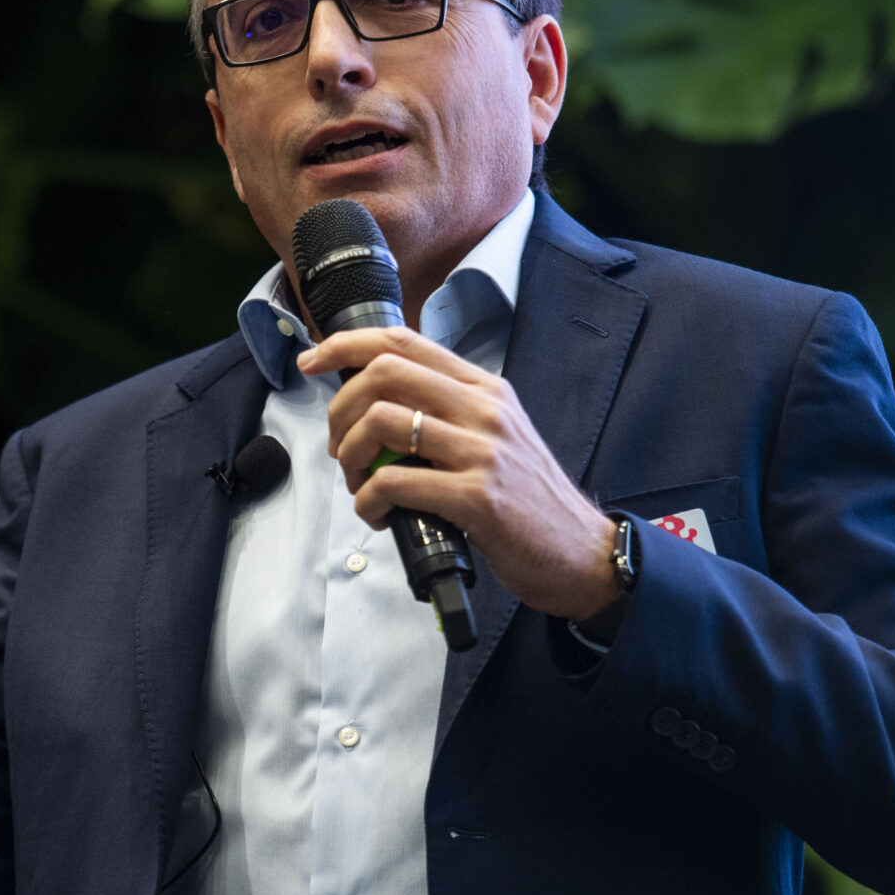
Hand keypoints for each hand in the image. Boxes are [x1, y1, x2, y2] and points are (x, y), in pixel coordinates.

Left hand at [299, 327, 620, 622]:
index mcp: (484, 389)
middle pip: (383, 373)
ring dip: (351, 458)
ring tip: (360, 486)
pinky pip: (395, 483)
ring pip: (382, 422)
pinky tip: (378, 516)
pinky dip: (368, 501)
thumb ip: (448, 414)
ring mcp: (482, 450)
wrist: (582, 552)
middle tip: (341, 449)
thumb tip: (377, 407)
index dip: (345, 344)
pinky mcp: (478, 496)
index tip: (312, 360)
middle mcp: (484, 408)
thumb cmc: (528, 500)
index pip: (403, 342)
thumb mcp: (495, 437)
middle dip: (340, 410)